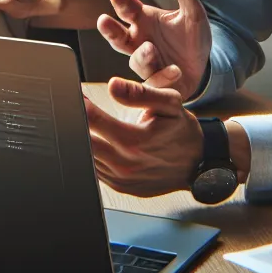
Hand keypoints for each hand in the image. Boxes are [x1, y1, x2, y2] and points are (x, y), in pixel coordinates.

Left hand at [85, 67, 202, 196]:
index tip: (75, 94)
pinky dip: (91, 156)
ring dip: (82, 139)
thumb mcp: (170, 104)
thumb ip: (141, 93)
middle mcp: (125, 163)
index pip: (93, 120)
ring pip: (86, 158)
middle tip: (74, 108)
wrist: (197, 163)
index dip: (80, 104)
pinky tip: (96, 142)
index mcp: (135, 140)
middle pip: (84, 141)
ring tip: (83, 123)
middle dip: (76, 122)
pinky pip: (95, 171)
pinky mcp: (120, 187)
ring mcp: (121, 179)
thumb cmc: (182, 131)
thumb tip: (113, 85)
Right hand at [96, 0, 210, 100]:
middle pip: (118, 37)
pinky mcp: (156, 82)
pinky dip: (163, 75)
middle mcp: (139, 41)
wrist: (203, 68)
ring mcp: (146, 63)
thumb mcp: (193, 13)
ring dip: (141, 55)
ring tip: (150, 48)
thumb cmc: (191, 39)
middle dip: (110, 30)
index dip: (122, 2)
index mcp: (144, 21)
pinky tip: (174, 70)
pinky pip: (154, 80)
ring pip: (135, 60)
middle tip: (103, 21)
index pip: (128, 10)